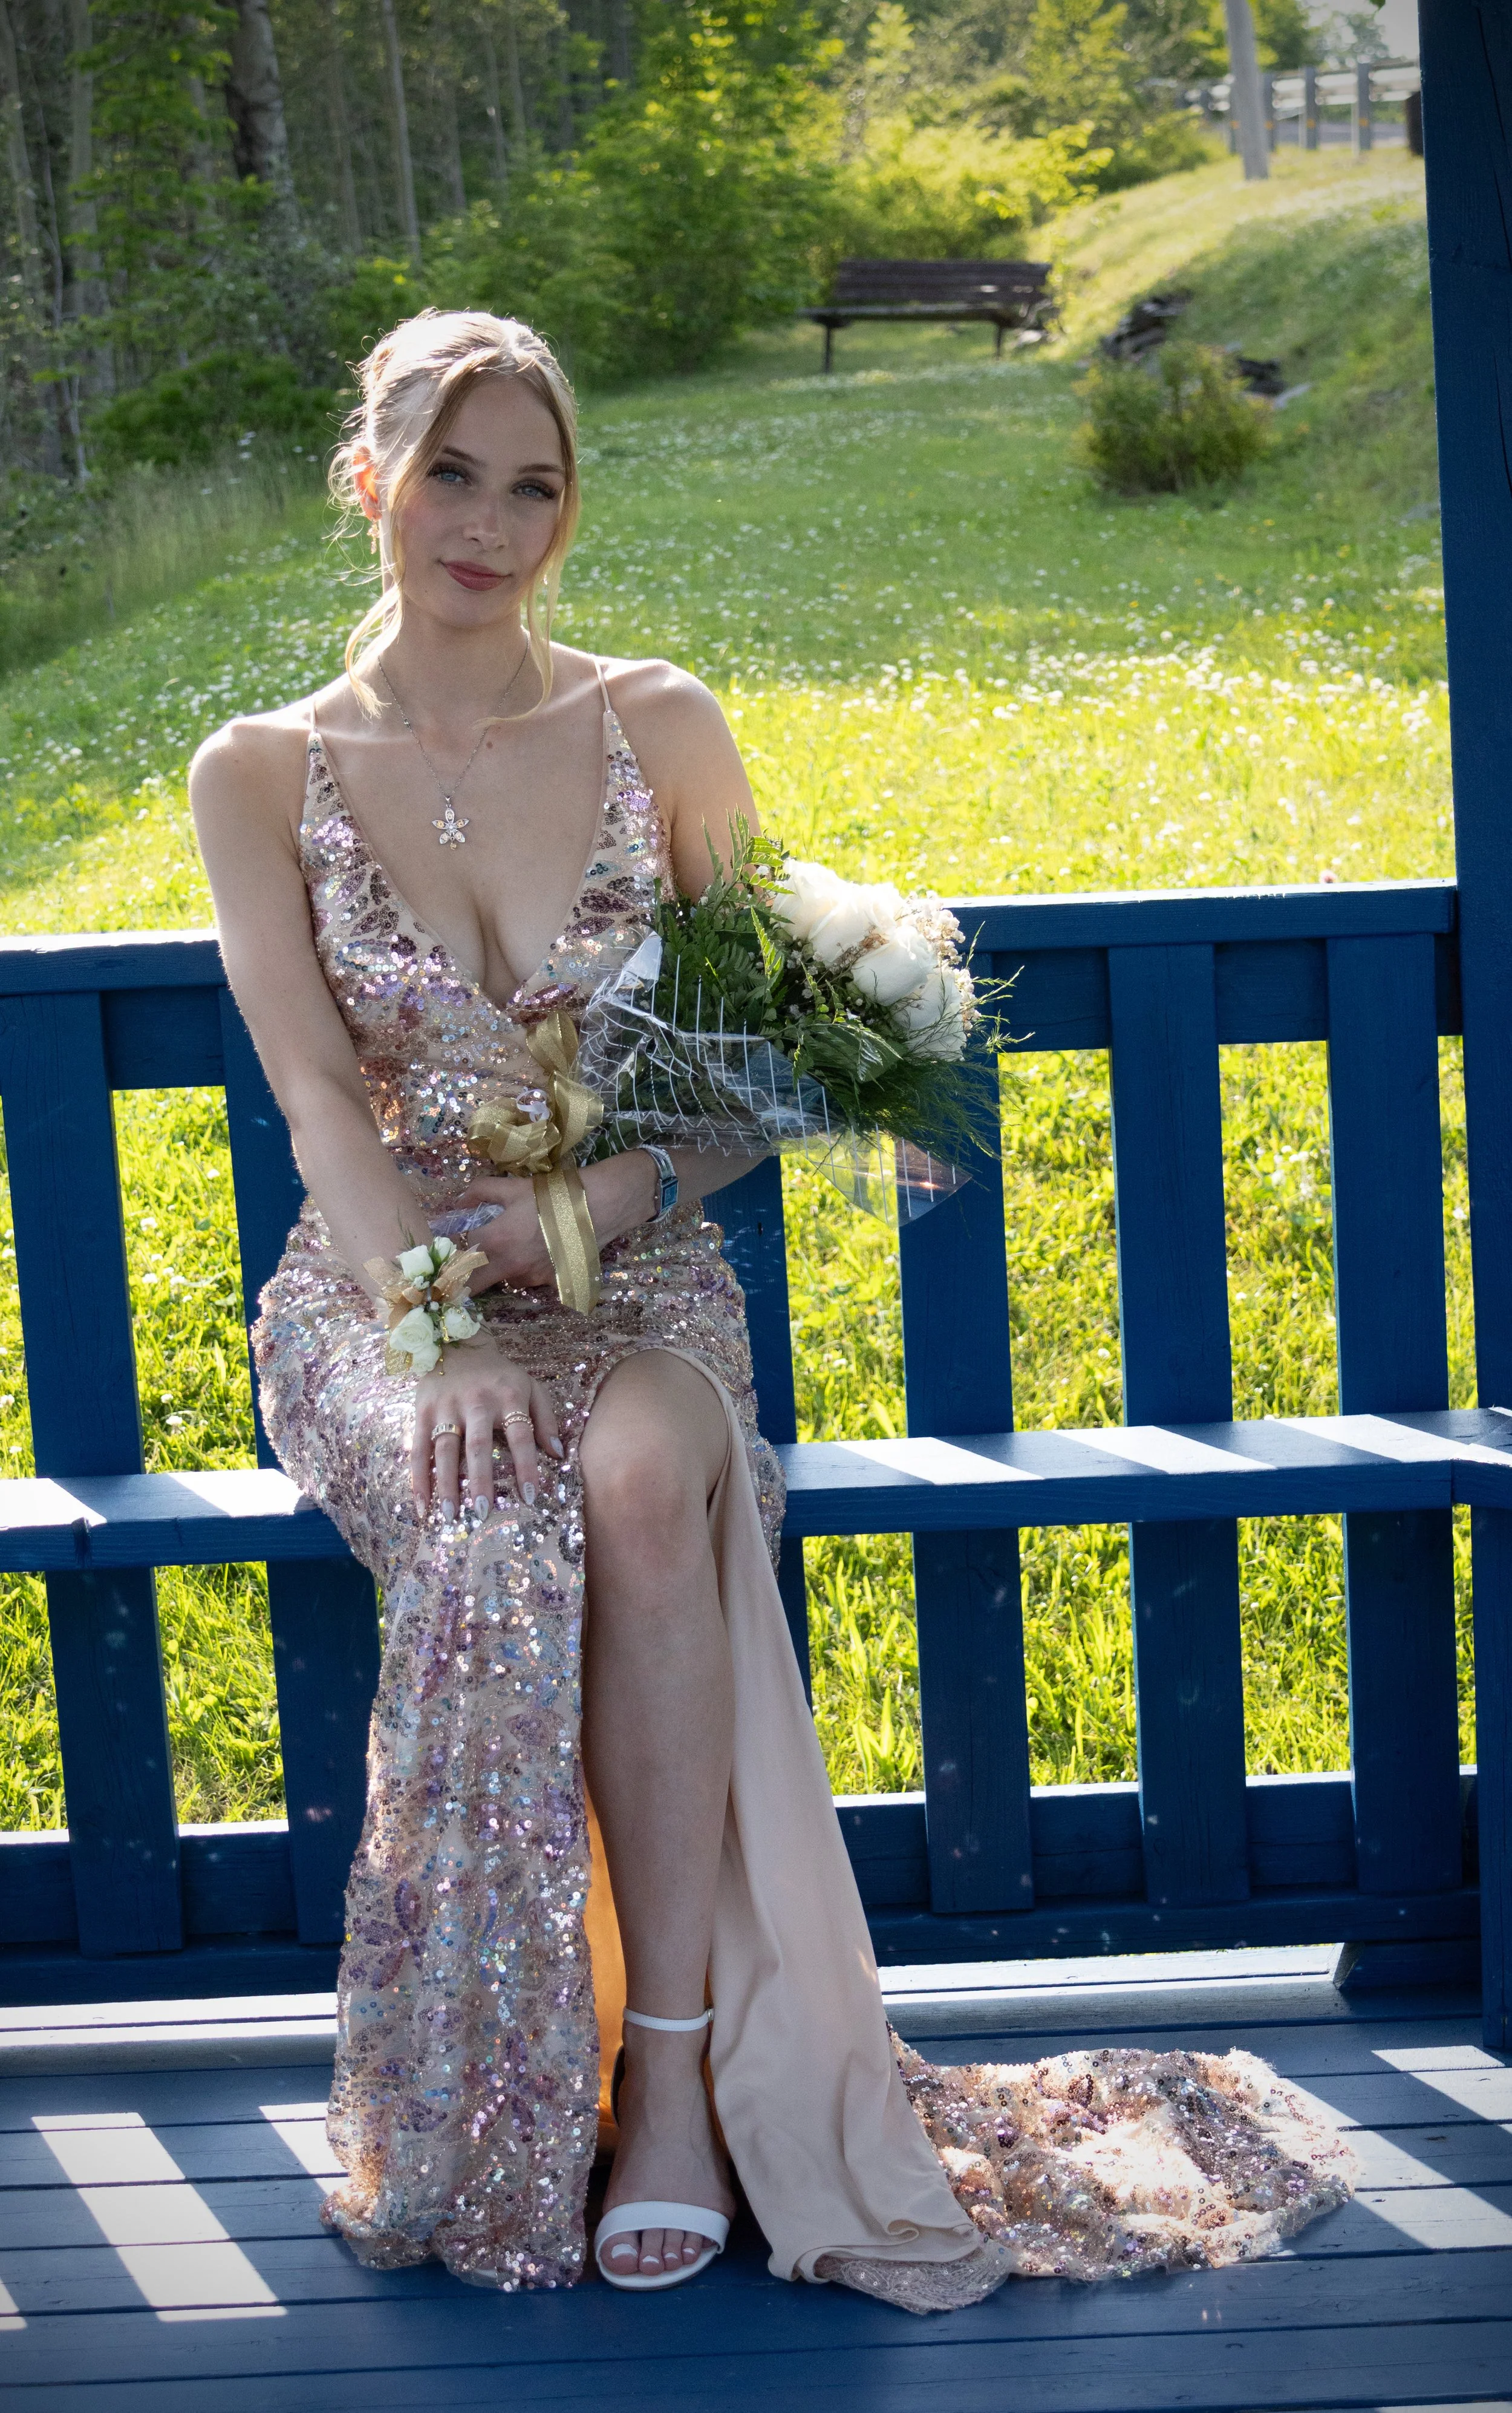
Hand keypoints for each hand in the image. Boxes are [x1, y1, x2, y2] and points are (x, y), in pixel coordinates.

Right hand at [411, 1337, 562, 1516]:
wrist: (457, 1344)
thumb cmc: (500, 1376)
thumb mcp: (530, 1387)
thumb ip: (545, 1419)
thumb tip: (559, 1454)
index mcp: (508, 1397)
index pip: (520, 1435)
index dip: (526, 1466)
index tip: (530, 1497)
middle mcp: (476, 1402)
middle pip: (478, 1445)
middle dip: (480, 1480)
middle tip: (482, 1512)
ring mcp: (446, 1407)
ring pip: (445, 1449)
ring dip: (446, 1484)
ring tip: (450, 1515)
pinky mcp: (422, 1412)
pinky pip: (419, 1449)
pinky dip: (419, 1478)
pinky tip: (423, 1505)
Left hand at [454, 1175, 555, 1289]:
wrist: (596, 1207)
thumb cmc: (551, 1195)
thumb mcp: (512, 1187)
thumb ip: (480, 1192)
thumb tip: (459, 1202)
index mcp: (494, 1240)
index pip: (463, 1252)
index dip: (461, 1245)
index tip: (463, 1240)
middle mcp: (508, 1265)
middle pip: (474, 1283)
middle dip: (467, 1277)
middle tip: (472, 1262)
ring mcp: (530, 1277)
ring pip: (504, 1279)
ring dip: (502, 1268)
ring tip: (516, 1247)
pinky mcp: (550, 1282)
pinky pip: (530, 1280)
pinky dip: (528, 1269)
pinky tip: (540, 1252)